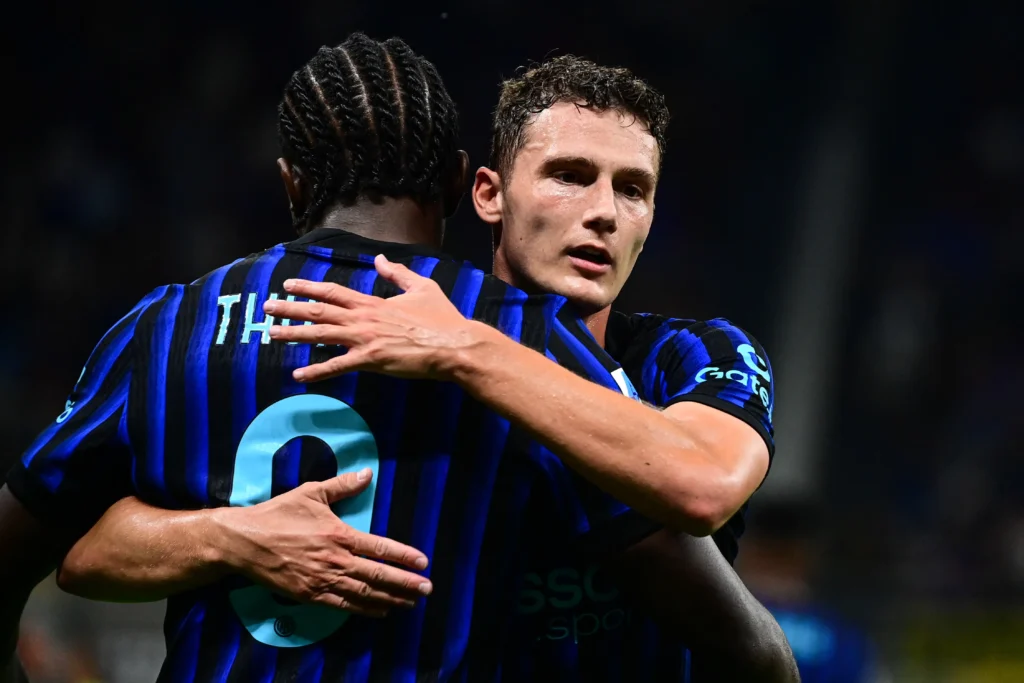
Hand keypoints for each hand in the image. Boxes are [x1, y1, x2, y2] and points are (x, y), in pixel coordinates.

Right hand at [218, 468, 431, 617]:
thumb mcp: (311, 493)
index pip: (379, 548)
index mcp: (339, 534)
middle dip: (405, 583)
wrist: (244, 542)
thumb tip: (368, 473)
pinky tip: (381, 611)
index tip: (423, 562)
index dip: (404, 556)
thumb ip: (342, 486)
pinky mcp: (310, 596)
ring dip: (391, 599)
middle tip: (427, 589)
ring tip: (411, 603)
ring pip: (364, 594)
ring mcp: (323, 581)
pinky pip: (343, 606)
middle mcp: (335, 561)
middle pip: (378, 575)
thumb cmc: (278, 514)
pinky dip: (365, 610)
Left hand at [264, 254, 482, 382]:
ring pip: (321, 334)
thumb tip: (379, 259)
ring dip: (293, 334)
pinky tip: (298, 376)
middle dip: (290, 308)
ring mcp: (364, 340)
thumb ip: (397, 274)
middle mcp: (363, 319)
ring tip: (271, 333)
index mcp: (373, 302)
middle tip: (267, 307)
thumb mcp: (422, 288)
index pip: (333, 292)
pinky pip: (337, 366)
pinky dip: (316, 372)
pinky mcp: (370, 361)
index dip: (309, 287)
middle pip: (319, 311)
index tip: (289, 285)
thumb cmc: (442, 318)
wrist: (453, 345)